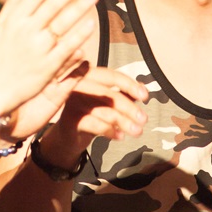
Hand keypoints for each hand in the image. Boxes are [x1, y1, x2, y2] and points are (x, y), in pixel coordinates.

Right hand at [0, 0, 96, 116]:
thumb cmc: (0, 55)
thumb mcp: (0, 26)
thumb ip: (13, 2)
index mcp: (15, 19)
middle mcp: (26, 31)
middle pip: (52, 4)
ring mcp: (37, 48)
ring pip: (62, 22)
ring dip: (79, 6)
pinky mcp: (48, 65)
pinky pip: (66, 47)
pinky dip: (79, 34)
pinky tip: (91, 23)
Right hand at [28, 66, 147, 165]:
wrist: (66, 134)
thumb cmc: (88, 113)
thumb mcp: (105, 100)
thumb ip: (122, 92)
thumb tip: (142, 89)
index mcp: (87, 75)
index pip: (112, 76)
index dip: (130, 85)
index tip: (144, 96)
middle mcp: (77, 85)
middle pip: (109, 95)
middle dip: (130, 108)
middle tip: (143, 119)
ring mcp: (72, 102)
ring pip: (105, 112)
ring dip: (125, 123)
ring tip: (137, 131)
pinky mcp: (70, 120)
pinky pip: (96, 125)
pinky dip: (111, 131)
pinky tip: (120, 136)